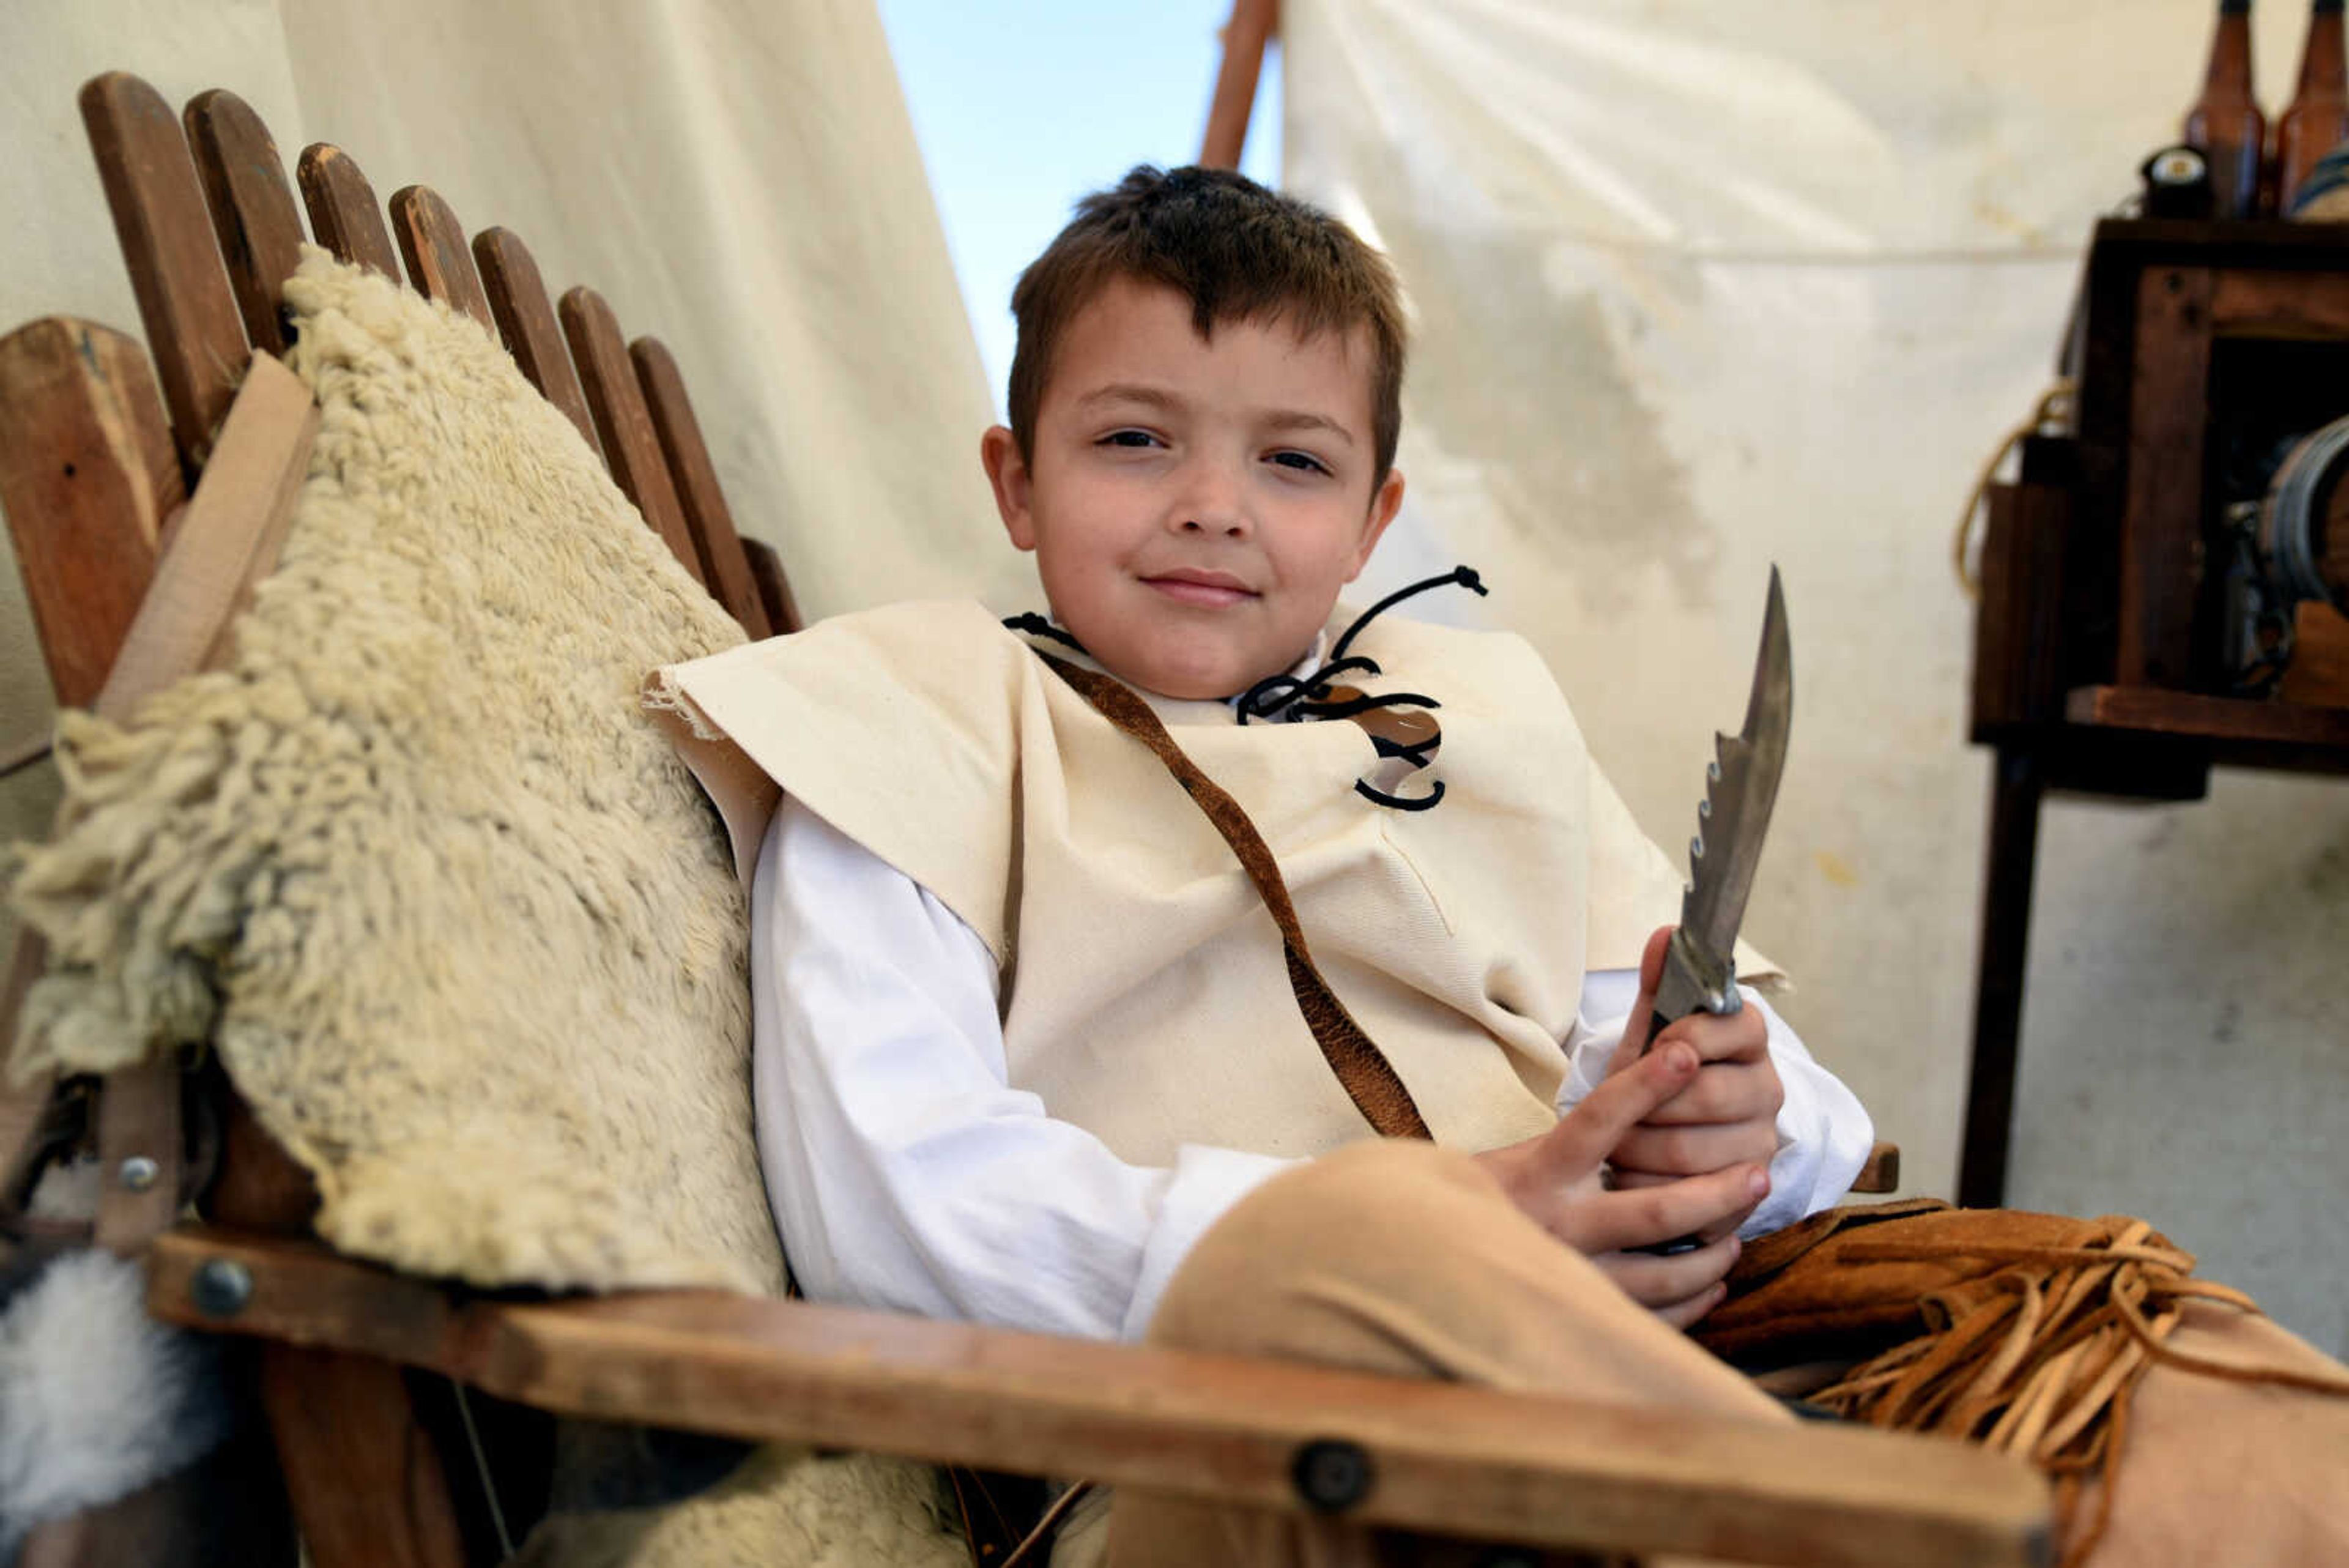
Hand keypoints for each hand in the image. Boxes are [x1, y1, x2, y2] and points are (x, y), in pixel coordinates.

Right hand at [1473, 1038, 1771, 1327]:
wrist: (1434, 1255)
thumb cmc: (1487, 1196)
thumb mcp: (1517, 1154)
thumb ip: (1577, 1135)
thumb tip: (1643, 1085)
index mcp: (1540, 1170)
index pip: (1598, 1117)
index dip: (1644, 1085)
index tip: (1686, 1053)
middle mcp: (1557, 1224)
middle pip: (1652, 1210)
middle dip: (1715, 1193)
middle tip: (1760, 1175)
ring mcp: (1572, 1274)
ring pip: (1662, 1274)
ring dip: (1710, 1255)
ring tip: (1736, 1237)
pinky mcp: (1581, 1313)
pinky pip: (1651, 1316)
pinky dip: (1690, 1301)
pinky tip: (1712, 1284)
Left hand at [1604, 926, 1783, 1241]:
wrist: (1664, 1140)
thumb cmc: (1655, 1078)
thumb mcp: (1651, 1032)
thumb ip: (1660, 985)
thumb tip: (1667, 932)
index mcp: (1750, 1040)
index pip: (1732, 1028)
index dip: (1684, 1038)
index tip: (1653, 1048)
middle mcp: (1769, 1091)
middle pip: (1708, 1097)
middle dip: (1648, 1105)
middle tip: (1617, 1110)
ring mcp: (1763, 1146)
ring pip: (1692, 1153)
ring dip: (1639, 1149)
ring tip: (1614, 1144)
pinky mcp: (1745, 1196)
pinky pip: (1691, 1200)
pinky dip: (1650, 1188)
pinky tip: (1632, 1176)